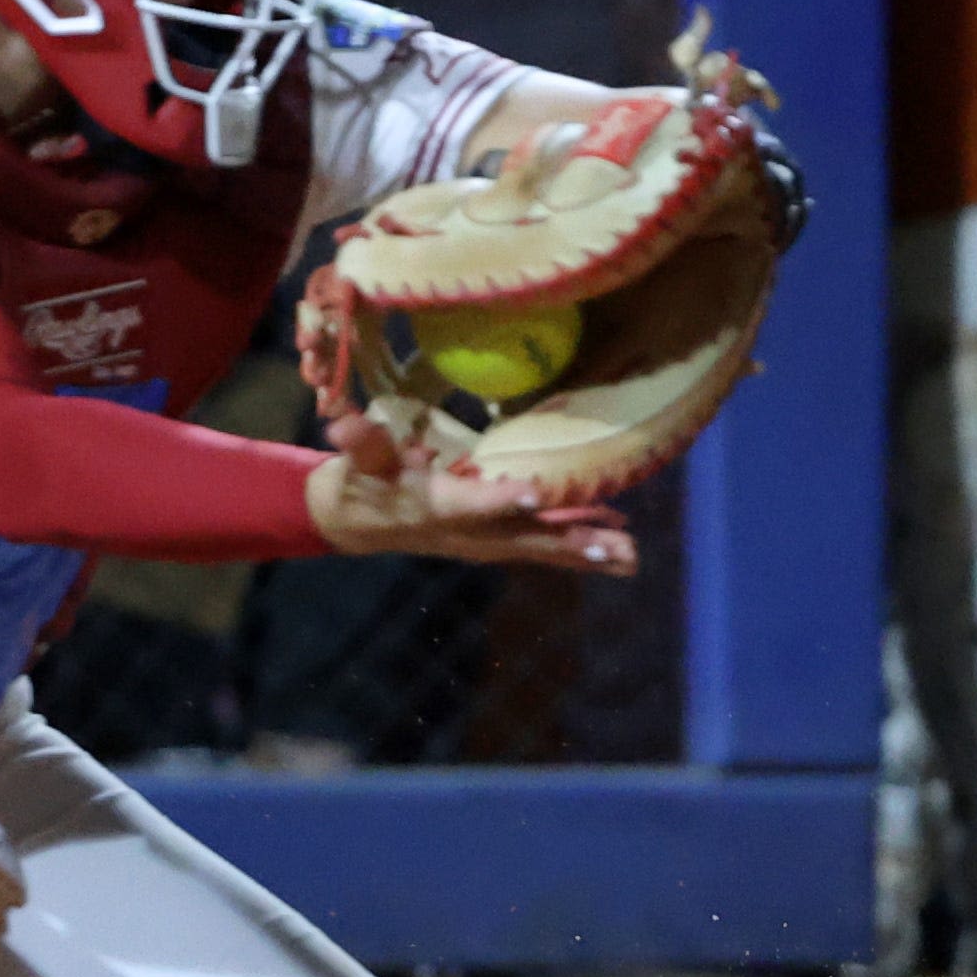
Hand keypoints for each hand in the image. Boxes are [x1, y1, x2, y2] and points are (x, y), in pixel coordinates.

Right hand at [307, 426, 633, 573]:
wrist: (357, 523)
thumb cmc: (361, 482)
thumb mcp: (357, 460)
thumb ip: (361, 441)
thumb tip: (343, 420)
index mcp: (436, 506)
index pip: (470, 504)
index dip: (499, 500)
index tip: (533, 494)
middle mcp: (468, 533)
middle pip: (524, 539)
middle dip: (570, 543)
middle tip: (617, 548)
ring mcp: (485, 543)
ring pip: (541, 549)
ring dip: (588, 553)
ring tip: (632, 556)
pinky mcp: (496, 543)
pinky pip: (543, 548)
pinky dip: (581, 550)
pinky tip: (620, 549)